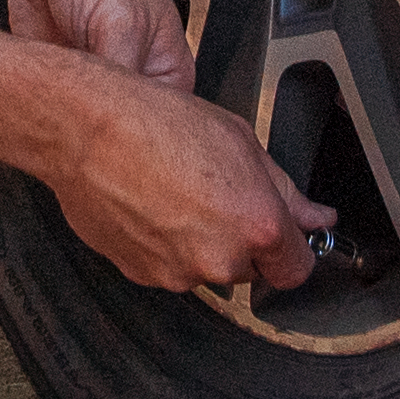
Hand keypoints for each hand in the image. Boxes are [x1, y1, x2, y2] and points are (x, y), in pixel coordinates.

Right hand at [48, 68, 332, 295]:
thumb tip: (314, 217)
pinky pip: (167, 267)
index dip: (291, 248)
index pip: (296, 269)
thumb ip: (286, 190)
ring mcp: (177, 273)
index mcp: (257, 226)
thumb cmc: (156, 123)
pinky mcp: (141, 275)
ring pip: (205, 268)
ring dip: (201, 243)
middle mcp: (219, 260)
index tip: (282, 234)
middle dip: (242, 239)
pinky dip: (165, 245)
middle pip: (249, 269)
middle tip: (218, 194)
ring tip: (177, 193)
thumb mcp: (240, 140)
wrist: (86, 129)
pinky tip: (152, 205)